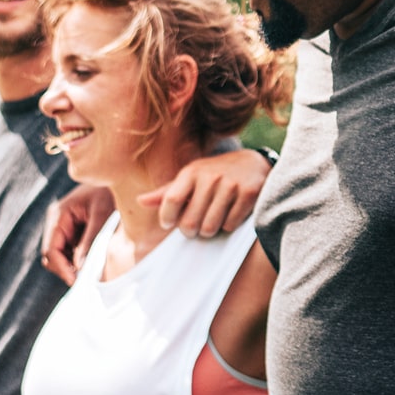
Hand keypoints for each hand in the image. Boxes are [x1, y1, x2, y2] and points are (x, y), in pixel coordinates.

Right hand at [40, 186, 114, 284]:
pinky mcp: (74, 230)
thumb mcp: (103, 215)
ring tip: (95, 270)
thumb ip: (91, 240)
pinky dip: (81, 259)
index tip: (77, 281)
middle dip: (67, 269)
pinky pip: (72, 251)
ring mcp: (64, 226)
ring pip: (61, 256)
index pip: (50, 250)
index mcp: (58, 214)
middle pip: (52, 256)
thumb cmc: (111, 191)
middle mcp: (57, 221)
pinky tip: (96, 260)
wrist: (120, 176)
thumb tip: (79, 268)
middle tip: (88, 280)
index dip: (61, 268)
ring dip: (74, 265)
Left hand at [137, 148, 272, 237]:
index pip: (170, 201)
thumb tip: (140, 201)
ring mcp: (230, 185)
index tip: (169, 224)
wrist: (253, 163)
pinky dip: (228, 226)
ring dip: (209, 231)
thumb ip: (167, 193)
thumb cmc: (214, 175)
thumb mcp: (190, 178)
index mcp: (191, 172)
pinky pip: (230, 225)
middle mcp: (210, 177)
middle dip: (190, 231)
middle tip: (194, 228)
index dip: (167, 218)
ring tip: (211, 222)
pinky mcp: (249, 193)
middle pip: (190, 221)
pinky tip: (229, 215)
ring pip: (210, 227)